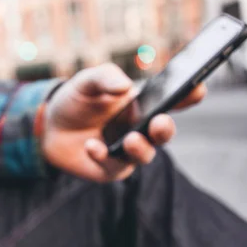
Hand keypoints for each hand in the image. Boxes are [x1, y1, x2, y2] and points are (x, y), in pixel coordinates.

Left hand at [42, 63, 206, 181]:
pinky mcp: (110, 168)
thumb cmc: (75, 100)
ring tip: (130, 139)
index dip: (189, 94)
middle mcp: (140, 128)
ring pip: (145, 154)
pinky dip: (103, 156)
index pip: (174, 99)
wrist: (49, 125)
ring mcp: (127, 150)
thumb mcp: (87, 81)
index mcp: (143, 104)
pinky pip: (113, 166)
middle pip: (164, 132)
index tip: (197, 88)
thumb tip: (124, 86)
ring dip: (140, 148)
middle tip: (160, 122)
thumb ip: (105, 78)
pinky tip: (91, 146)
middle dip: (166, 129)